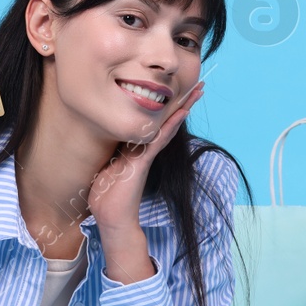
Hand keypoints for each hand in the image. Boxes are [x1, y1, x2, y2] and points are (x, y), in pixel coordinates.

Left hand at [86, 80, 203, 234]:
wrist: (112, 220)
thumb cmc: (106, 199)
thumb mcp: (106, 172)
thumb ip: (111, 159)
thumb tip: (107, 152)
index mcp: (135, 151)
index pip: (152, 126)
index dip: (164, 110)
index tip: (176, 94)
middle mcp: (144, 151)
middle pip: (166, 123)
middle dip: (182, 104)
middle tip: (199, 86)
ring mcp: (145, 156)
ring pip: (167, 127)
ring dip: (183, 109)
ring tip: (198, 92)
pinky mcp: (143, 162)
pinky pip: (158, 140)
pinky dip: (169, 126)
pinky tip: (181, 112)